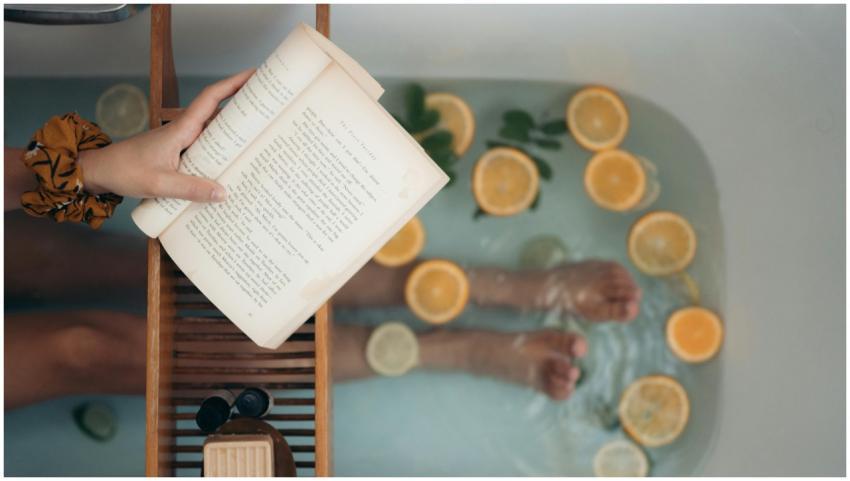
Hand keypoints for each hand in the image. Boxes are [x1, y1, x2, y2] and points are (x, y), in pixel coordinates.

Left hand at [79, 68, 254, 201]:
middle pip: (220, 111)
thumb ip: (190, 188)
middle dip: (244, 104)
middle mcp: (184, 131)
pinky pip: (207, 149)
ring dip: (236, 129)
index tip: (255, 75)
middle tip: (271, 105)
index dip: (234, 84)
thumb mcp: (158, 183)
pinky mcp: (179, 155)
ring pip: (215, 131)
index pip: (211, 99)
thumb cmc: (125, 171)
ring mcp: (182, 143)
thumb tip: (223, 193)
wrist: (100, 172)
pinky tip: (233, 163)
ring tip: (261, 134)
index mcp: (181, 129)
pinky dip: (222, 151)